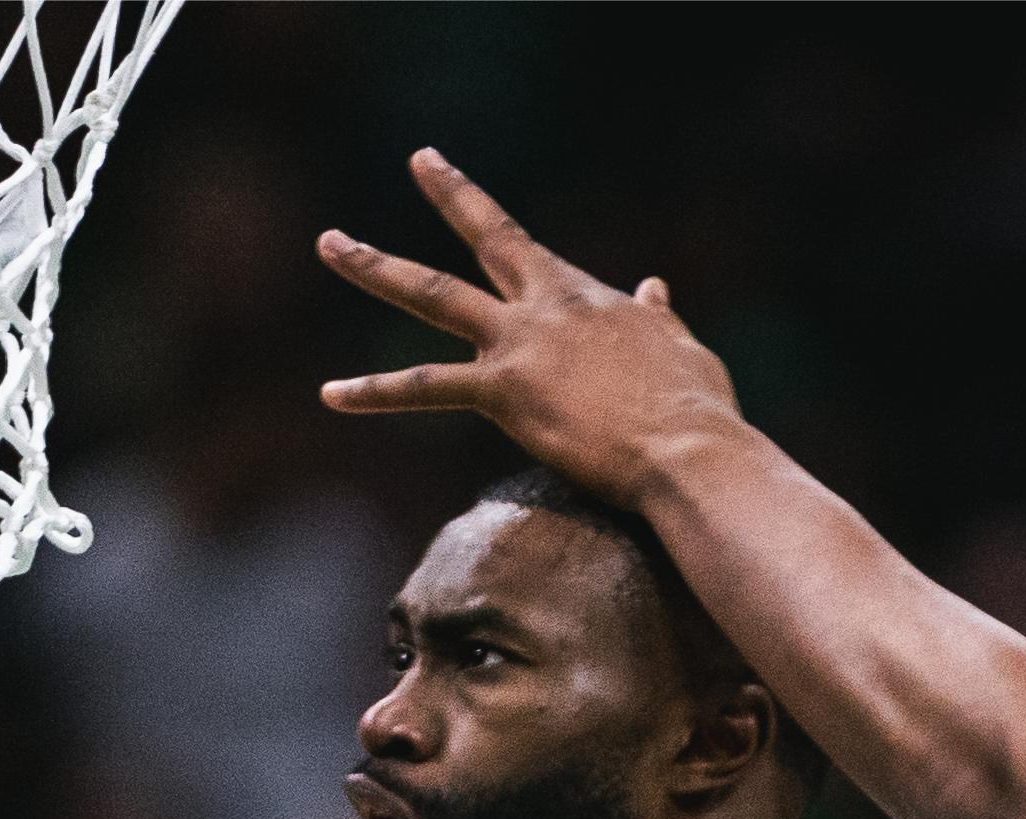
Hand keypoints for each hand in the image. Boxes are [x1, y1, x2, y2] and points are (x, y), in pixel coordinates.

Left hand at [318, 147, 747, 505]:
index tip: (486, 202)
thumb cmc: (696, 414)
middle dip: (453, 193)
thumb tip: (653, 286)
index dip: (506, 225)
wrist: (692, 453)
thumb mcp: (681, 350)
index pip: (534, 255)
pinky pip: (425, 386)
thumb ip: (656, 318)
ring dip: (376, 266)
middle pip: (491, 237)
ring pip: (433, 294)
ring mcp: (521, 343)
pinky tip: (330, 392)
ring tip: (330, 244)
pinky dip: (374, 389)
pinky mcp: (504, 390)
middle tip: (421, 157)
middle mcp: (549, 307)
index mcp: (587, 298)